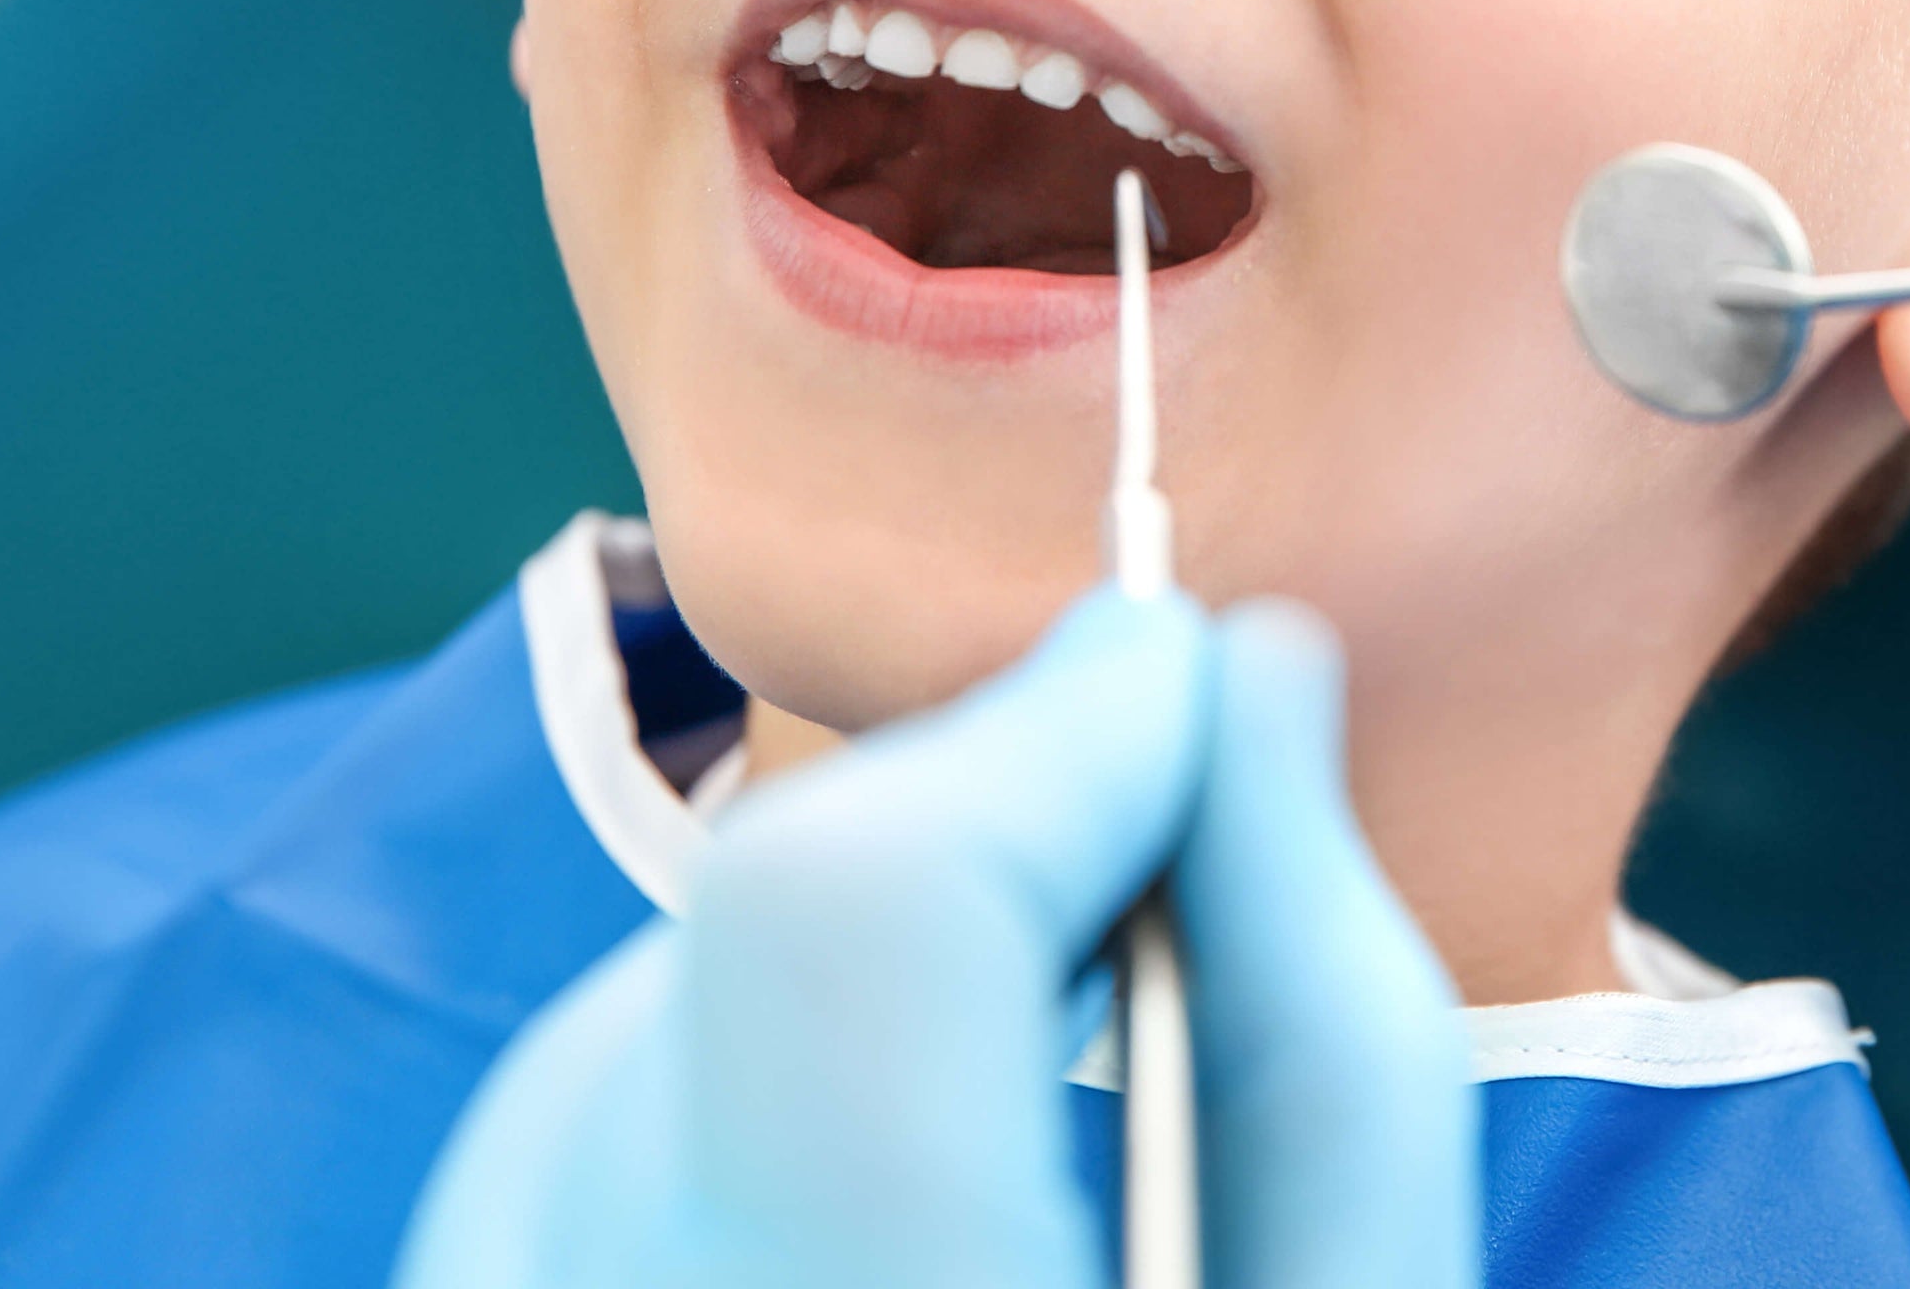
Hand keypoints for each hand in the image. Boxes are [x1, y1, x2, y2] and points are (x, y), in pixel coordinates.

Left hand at [392, 589, 1474, 1288]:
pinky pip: (583, 1108)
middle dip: (993, 837)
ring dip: (875, 969)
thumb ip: (1326, 1014)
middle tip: (1165, 930)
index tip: (1202, 690)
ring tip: (1032, 1150)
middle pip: (766, 907)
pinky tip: (884, 1230)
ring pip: (663, 987)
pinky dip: (754, 1085)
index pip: (861, 897)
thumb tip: (1243, 679)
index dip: (1056, 735)